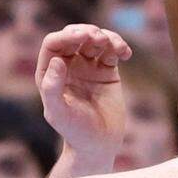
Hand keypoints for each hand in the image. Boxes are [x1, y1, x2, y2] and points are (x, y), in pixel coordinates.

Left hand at [36, 25, 131, 171]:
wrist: (100, 145)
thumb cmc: (76, 132)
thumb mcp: (60, 113)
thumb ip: (53, 89)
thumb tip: (56, 61)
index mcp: (50, 74)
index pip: (54, 44)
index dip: (66, 35)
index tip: (82, 37)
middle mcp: (68, 67)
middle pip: (74, 35)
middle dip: (87, 31)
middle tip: (98, 38)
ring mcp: (88, 67)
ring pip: (96, 38)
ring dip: (107, 36)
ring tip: (116, 47)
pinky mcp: (107, 70)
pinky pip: (112, 49)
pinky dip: (120, 45)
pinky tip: (126, 54)